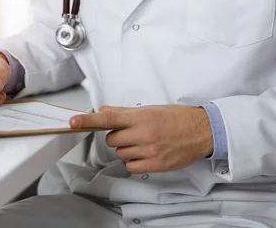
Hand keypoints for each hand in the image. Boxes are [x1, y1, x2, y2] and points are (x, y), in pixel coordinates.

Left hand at [69, 105, 213, 174]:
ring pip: (120, 153)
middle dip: (118, 137)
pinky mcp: (156, 165)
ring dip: (126, 149)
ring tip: (144, 142)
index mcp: (140, 116)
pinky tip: (145, 154)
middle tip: (133, 132)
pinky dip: (134, 162)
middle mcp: (143, 133)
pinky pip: (130, 167)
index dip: (88, 120)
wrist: (202, 131)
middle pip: (111, 139)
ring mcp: (150, 150)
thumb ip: (123, 112)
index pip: (108, 118)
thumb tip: (102, 110)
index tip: (73, 122)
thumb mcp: (150, 109)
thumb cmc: (176, 118)